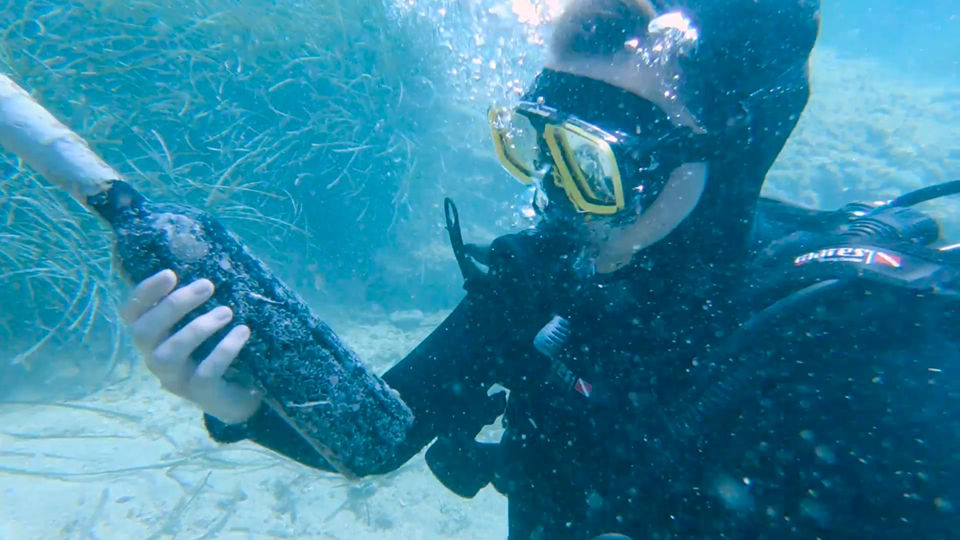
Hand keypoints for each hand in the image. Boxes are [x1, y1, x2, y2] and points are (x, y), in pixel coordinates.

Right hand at [120, 269, 262, 423]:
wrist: (240, 396)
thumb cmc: (217, 350)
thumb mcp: (203, 324)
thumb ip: (197, 303)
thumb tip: (208, 264)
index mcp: (153, 337)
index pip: (131, 313)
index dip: (145, 293)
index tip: (171, 273)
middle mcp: (155, 358)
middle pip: (144, 332)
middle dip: (173, 306)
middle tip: (207, 285)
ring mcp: (175, 379)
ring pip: (170, 354)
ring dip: (198, 328)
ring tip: (227, 311)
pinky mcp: (200, 394)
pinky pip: (206, 373)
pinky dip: (224, 350)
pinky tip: (242, 332)